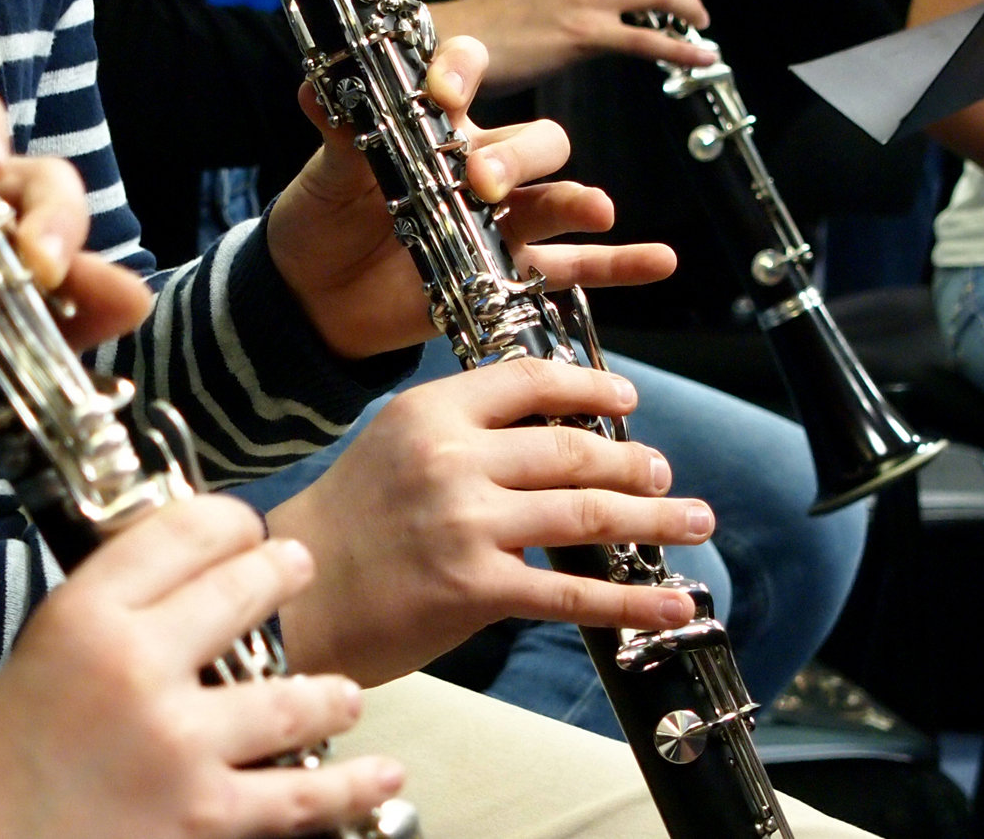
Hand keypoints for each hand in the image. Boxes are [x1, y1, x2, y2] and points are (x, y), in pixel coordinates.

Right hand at [0, 496, 405, 838]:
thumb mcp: (44, 648)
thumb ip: (114, 609)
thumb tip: (196, 576)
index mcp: (87, 613)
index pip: (182, 531)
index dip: (229, 520)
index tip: (244, 527)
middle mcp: (139, 666)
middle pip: (244, 590)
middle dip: (282, 574)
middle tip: (298, 569)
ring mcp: (180, 744)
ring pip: (292, 695)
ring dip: (329, 692)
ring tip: (344, 693)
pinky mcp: (205, 817)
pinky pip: (301, 794)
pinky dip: (352, 785)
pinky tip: (383, 773)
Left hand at [267, 35, 676, 359]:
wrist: (314, 297)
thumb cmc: (323, 221)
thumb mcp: (325, 175)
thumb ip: (340, 133)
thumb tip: (318, 88)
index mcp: (436, 128)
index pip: (466, 80)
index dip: (463, 75)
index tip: (443, 93)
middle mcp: (478, 166)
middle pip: (534, 142)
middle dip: (519, 156)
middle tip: (481, 183)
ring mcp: (499, 222)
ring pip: (556, 199)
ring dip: (577, 200)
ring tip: (594, 208)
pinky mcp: (508, 275)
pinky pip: (573, 268)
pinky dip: (618, 265)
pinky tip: (659, 260)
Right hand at [268, 358, 714, 685]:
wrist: (291, 602)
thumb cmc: (341, 531)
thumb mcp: (391, 450)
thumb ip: (460, 437)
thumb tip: (547, 442)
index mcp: (430, 413)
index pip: (529, 380)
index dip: (590, 388)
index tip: (626, 402)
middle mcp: (451, 459)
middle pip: (572, 450)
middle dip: (635, 465)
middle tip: (664, 474)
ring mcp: (465, 523)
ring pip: (587, 513)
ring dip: (654, 519)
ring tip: (692, 521)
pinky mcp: (475, 588)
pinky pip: (572, 593)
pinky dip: (632, 600)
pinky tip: (669, 602)